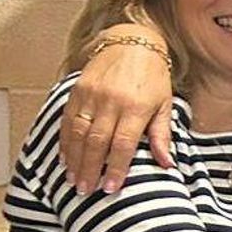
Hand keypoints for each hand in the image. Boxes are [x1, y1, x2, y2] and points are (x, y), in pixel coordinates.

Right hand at [61, 25, 175, 192]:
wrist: (133, 42)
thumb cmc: (153, 77)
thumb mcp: (165, 104)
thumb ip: (162, 135)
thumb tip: (166, 164)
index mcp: (136, 107)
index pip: (123, 144)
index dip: (116, 168)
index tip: (110, 187)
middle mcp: (112, 101)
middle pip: (97, 141)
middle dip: (90, 169)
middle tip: (85, 189)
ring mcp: (92, 94)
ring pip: (79, 132)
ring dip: (75, 159)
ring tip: (73, 179)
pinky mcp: (78, 89)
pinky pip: (68, 119)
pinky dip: (65, 140)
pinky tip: (65, 157)